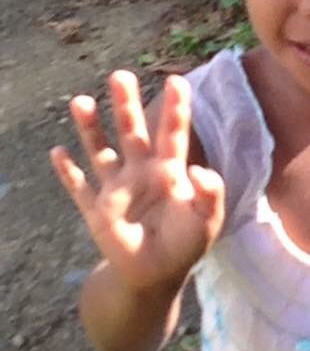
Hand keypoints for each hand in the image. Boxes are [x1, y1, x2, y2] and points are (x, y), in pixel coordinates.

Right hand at [50, 70, 223, 291]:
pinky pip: (80, 188)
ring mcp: (117, 189)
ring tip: (81, 101)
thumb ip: (210, 194)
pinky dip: (68, 172)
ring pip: (101, 152)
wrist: (156, 274)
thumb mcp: (206, 220)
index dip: (175, 109)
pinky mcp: (98, 211)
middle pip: (133, 132)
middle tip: (121, 75)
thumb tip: (201, 171)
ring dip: (91, 128)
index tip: (176, 81)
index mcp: (170, 171)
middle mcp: (141, 172)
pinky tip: (57, 152)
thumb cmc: (185, 244)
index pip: (173, 133)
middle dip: (126, 105)